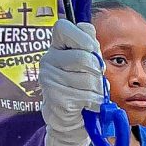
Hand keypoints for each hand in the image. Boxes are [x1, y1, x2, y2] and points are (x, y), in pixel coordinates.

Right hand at [36, 19, 103, 145]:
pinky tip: (87, 105)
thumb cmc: (82, 87)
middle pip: (84, 56)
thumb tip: (87, 29)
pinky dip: (94, 102)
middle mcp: (48, 60)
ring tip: (89, 93)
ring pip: (88, 79)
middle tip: (95, 78)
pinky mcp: (55, 98)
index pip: (63, 27)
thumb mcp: (87, 62)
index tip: (91, 50)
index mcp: (56, 47)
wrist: (72, 119)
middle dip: (97, 70)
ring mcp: (49, 80)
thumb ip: (88, 44)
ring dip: (96, 89)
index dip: (83, 37)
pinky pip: (86, 96)